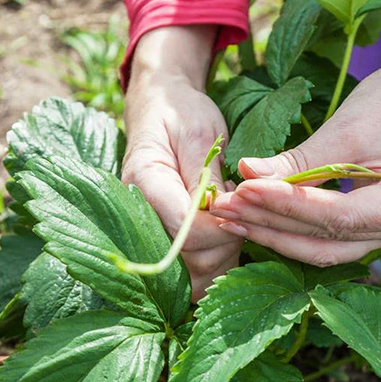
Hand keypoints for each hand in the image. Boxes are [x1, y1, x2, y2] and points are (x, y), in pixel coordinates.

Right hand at [122, 26, 242, 298]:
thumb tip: (222, 210)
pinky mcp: (167, 241)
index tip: (240, 204)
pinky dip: (219, 258)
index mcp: (144, 184)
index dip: (220, 226)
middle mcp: (140, 216)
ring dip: (225, 252)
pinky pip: (195, 271)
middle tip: (240, 206)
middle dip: (226, 241)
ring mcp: (151, 232)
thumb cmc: (181, 114)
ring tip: (232, 213)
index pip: (185, 230)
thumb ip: (208, 175)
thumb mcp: (200, 133)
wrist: (162, 108)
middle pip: (190, 259)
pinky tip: (226, 227)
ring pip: (194, 273)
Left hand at [209, 20, 380, 265]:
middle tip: (224, 208)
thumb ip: (298, 162)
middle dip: (272, 226)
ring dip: (277, 232)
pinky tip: (258, 215)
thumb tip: (245, 174)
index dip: (284, 206)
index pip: (335, 217)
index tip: (241, 190)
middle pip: (327, 242)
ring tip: (232, 213)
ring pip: (326, 246)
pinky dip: (296, 226)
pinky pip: (333, 237)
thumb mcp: (345, 128)